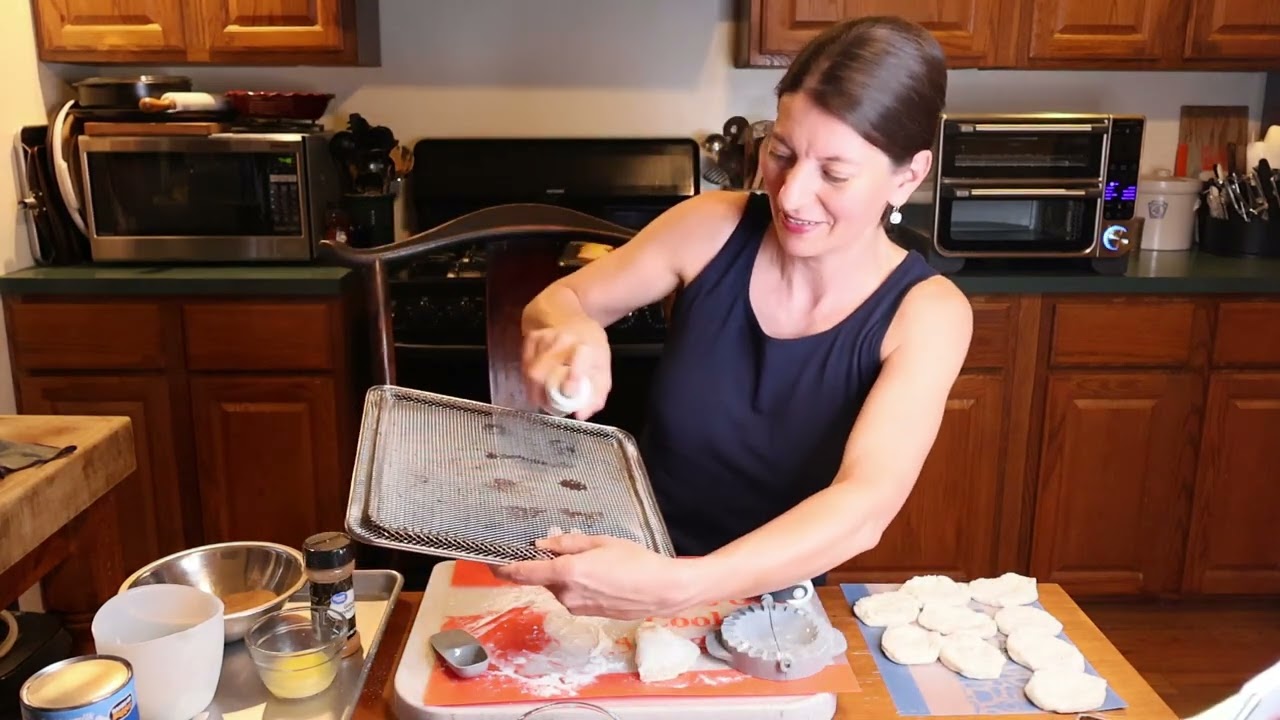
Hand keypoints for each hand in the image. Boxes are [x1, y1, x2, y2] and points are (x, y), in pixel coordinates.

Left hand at [491, 533, 702, 618]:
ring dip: (565, 574)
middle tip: (566, 548)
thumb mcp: (601, 542)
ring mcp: (576, 607)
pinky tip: (601, 576)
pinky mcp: (587, 614)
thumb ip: (567, 543)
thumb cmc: (636, 561)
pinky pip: (572, 595)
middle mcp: (566, 594)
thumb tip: (543, 544)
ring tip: (595, 562)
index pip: (522, 573)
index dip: (502, 568)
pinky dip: (577, 584)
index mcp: (566, 572)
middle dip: (547, 564)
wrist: (661, 591)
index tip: (490, 562)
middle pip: (542, 577)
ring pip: (558, 587)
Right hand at [522, 319, 611, 418]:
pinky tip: (540, 379)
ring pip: (530, 372)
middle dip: (542, 396)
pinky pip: (524, 366)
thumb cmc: (591, 349)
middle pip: (542, 373)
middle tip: (549, 406)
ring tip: (545, 395)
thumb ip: (596, 397)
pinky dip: (529, 378)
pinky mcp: (531, 337)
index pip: (578, 360)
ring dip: (534, 390)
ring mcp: (544, 337)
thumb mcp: (602, 371)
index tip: (568, 392)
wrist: (572, 319)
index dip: (572, 378)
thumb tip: (580, 415)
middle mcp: (563, 339)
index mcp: (586, 346)